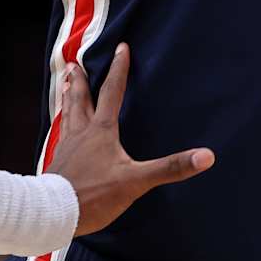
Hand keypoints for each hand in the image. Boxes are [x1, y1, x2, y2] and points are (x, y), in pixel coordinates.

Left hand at [47, 43, 214, 233]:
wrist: (54, 212)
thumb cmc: (95, 195)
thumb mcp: (136, 181)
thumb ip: (170, 168)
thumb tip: (205, 156)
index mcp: (102, 131)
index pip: (112, 93)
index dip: (118, 70)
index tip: (121, 48)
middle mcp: (82, 133)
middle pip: (82, 99)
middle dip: (82, 80)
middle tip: (77, 63)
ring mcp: (67, 146)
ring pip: (68, 114)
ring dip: (69, 97)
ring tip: (65, 84)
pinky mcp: (57, 162)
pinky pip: (61, 135)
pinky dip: (63, 124)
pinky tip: (63, 129)